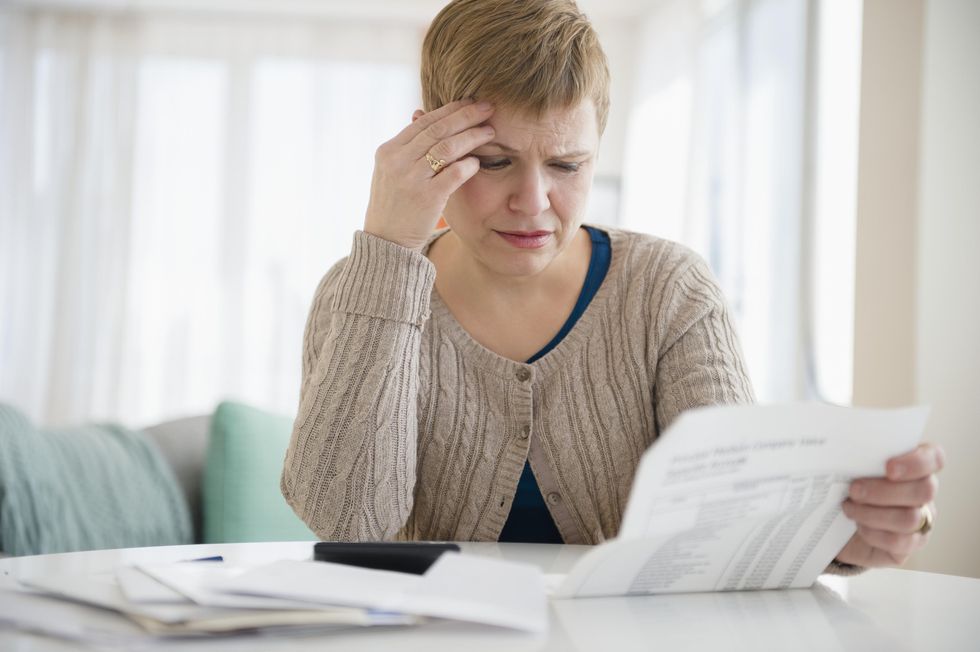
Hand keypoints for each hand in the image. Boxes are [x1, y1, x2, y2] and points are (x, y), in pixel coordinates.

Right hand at [363, 98, 495, 250]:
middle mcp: (397, 161)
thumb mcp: (390, 173)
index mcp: (388, 151)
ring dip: (472, 136)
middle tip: (488, 107)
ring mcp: (411, 178)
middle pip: (438, 129)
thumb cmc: (393, 208)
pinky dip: (469, 164)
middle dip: (466, 115)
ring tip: (490, 131)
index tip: (469, 103)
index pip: (423, 122)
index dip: (449, 110)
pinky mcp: (427, 197)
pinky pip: (455, 173)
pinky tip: (479, 161)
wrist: (386, 243)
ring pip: (448, 147)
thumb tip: (420, 114)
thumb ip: (406, 147)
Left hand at [836, 442, 943, 566]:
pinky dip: (873, 533)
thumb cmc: (845, 486)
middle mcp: (923, 492)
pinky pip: (899, 541)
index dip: (917, 462)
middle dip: (883, 491)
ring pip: (910, 518)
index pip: (934, 458)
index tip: (889, 467)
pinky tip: (858, 525)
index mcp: (913, 465)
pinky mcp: (910, 544)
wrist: (834, 523)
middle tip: (854, 489)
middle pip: (925, 490)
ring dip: (872, 513)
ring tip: (849, 507)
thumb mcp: (849, 466)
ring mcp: (921, 520)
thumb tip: (845, 449)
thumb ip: (858, 455)